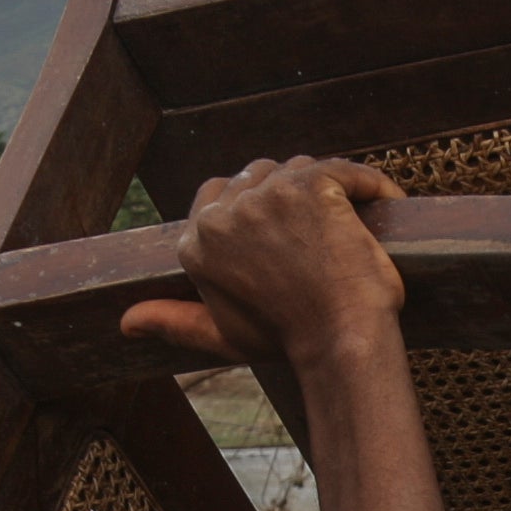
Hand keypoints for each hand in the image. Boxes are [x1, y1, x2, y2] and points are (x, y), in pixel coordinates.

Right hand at [120, 155, 407, 374]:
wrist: (339, 343)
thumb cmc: (285, 342)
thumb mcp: (220, 335)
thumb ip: (173, 321)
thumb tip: (126, 323)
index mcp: (195, 242)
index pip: (218, 194)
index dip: (255, 208)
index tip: (286, 230)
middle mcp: (223, 213)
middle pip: (256, 175)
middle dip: (286, 194)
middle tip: (318, 230)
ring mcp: (267, 194)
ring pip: (299, 166)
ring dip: (325, 189)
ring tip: (347, 224)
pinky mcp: (313, 184)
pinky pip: (348, 170)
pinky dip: (371, 186)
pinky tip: (384, 204)